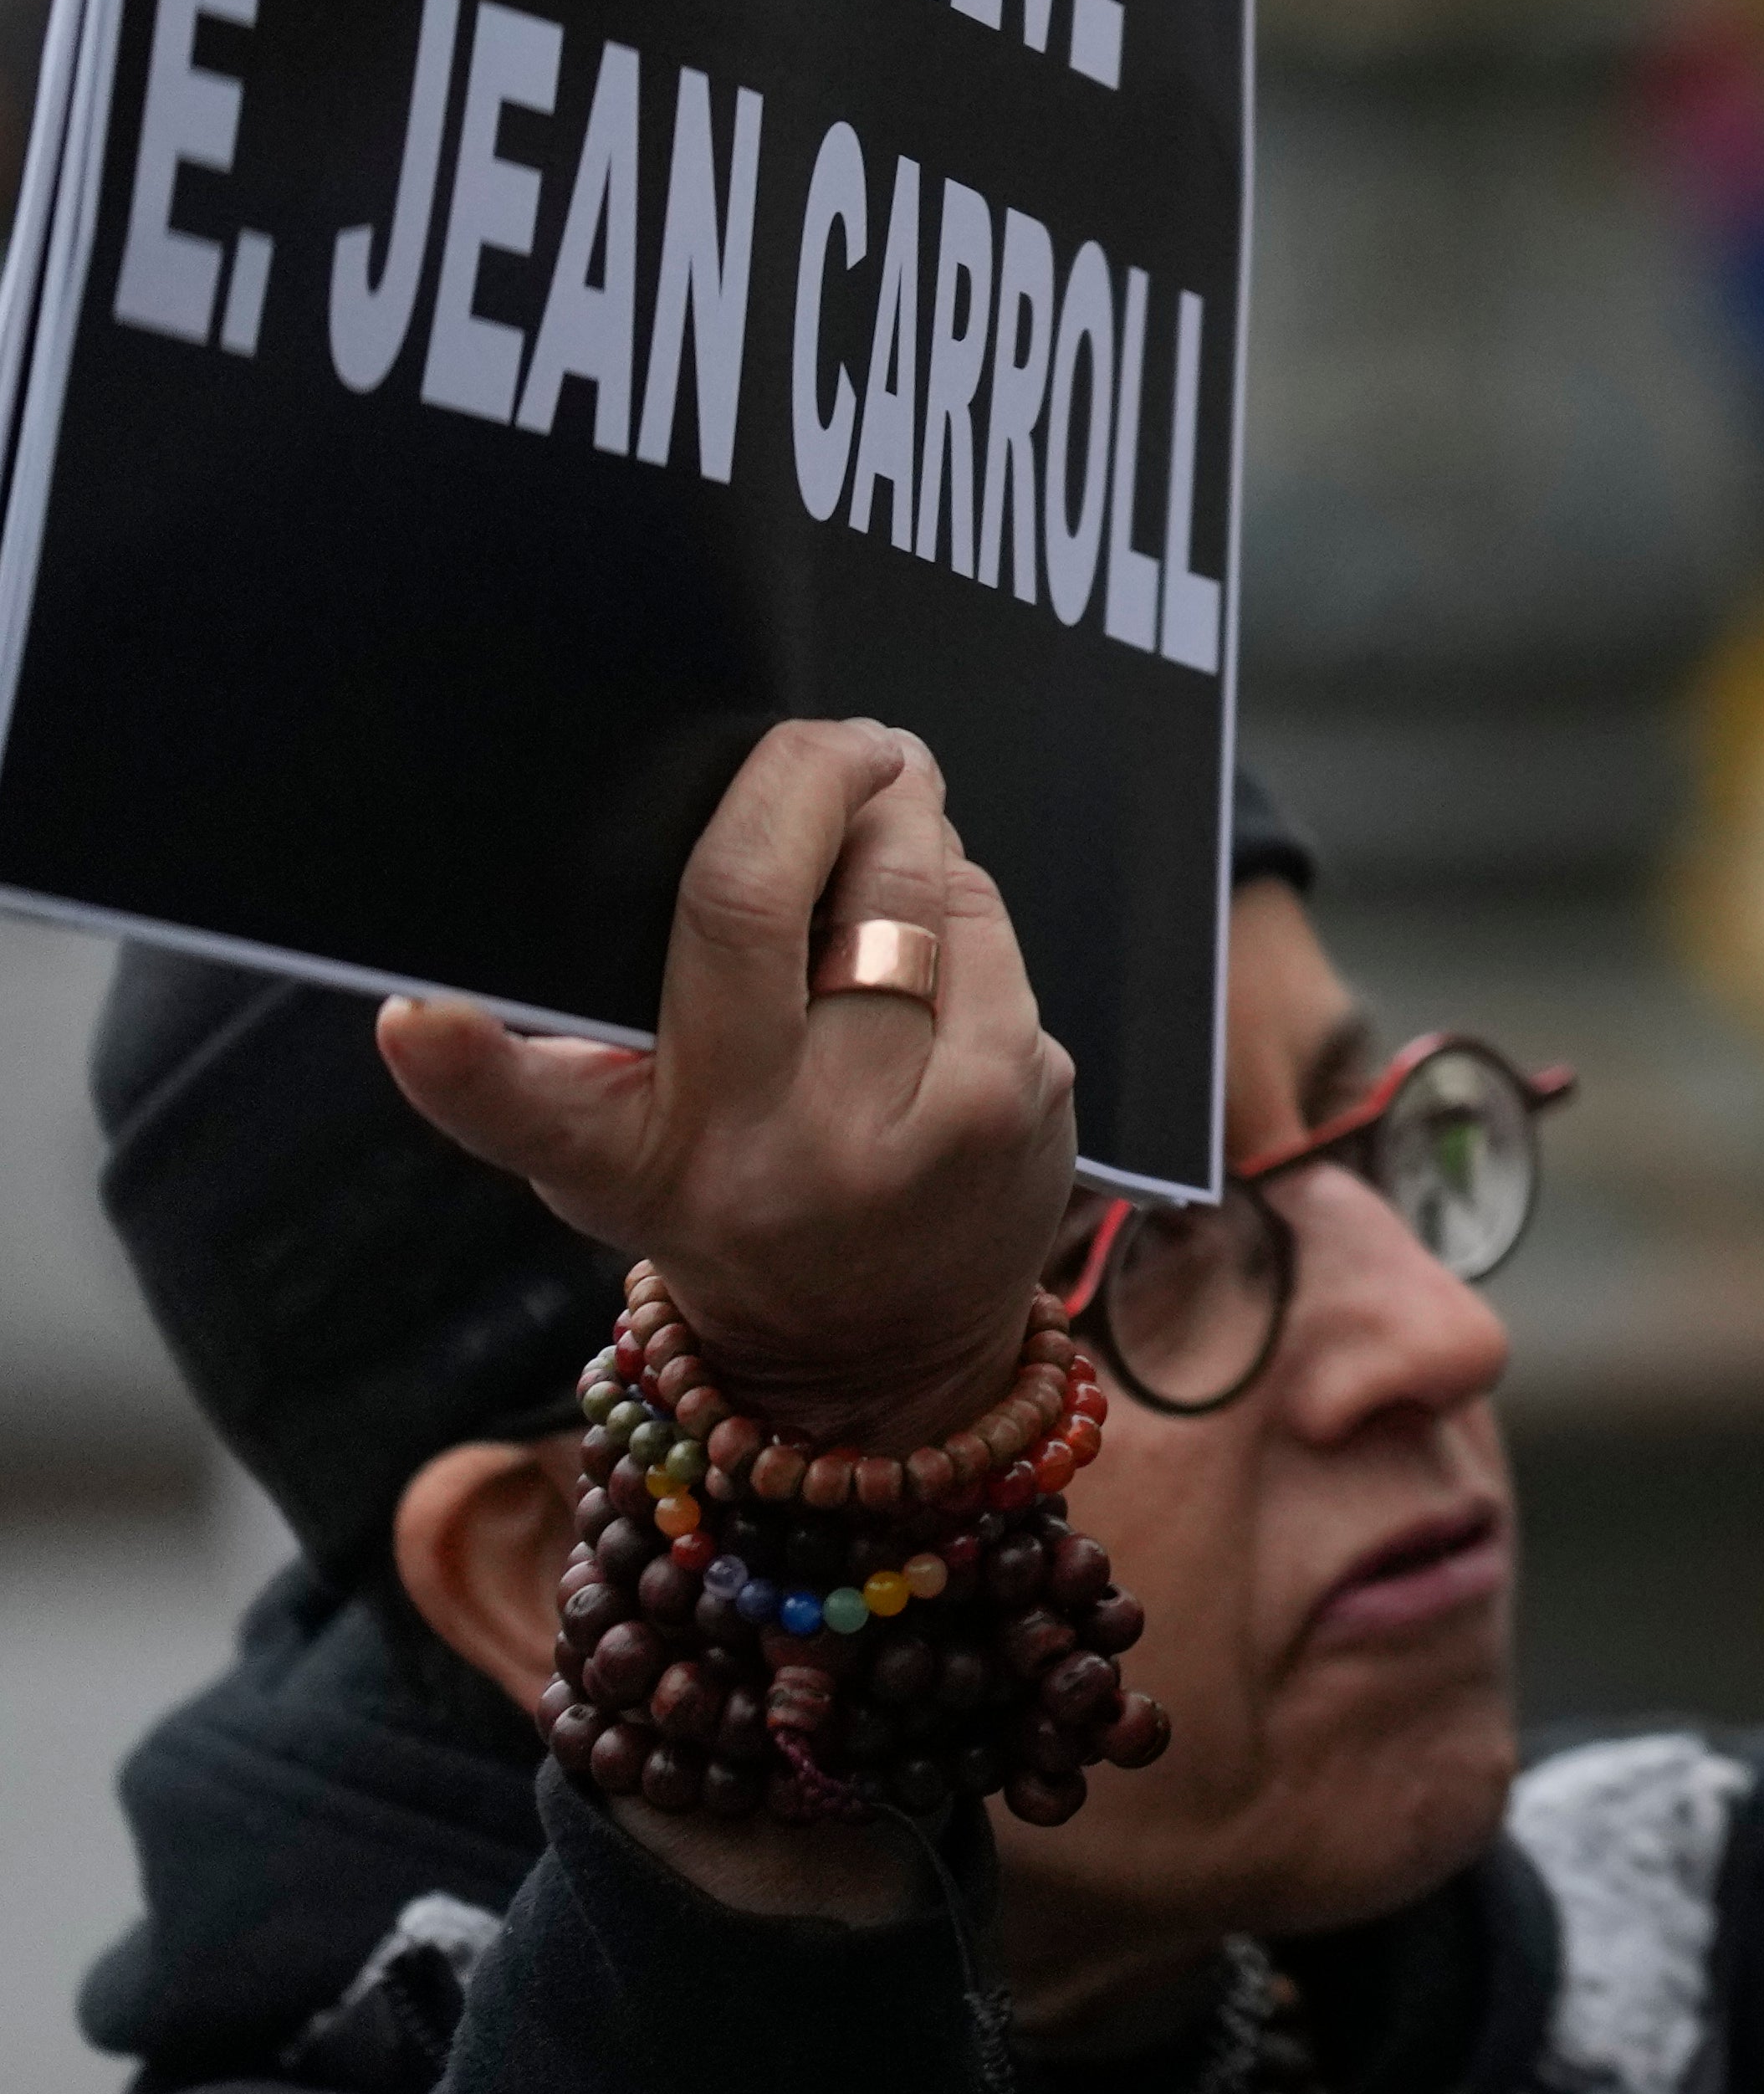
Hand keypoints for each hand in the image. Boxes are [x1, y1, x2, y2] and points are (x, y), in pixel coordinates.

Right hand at [377, 719, 1076, 1458]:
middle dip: (813, 778)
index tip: (415, 1020)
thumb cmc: (733, 1202)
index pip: (534, 1117)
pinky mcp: (1019, 1100)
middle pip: (767, 900)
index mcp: (638, 1166)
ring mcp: (910, 1128)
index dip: (465, 1068)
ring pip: (908, 887)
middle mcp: (771, 1152)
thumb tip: (467, 972)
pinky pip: (986, 928)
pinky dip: (960, 906)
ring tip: (887, 836)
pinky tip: (936, 945)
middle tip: (836, 743)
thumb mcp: (616, 1159)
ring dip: (906, 834)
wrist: (882, 1349)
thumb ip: (562, 1060)